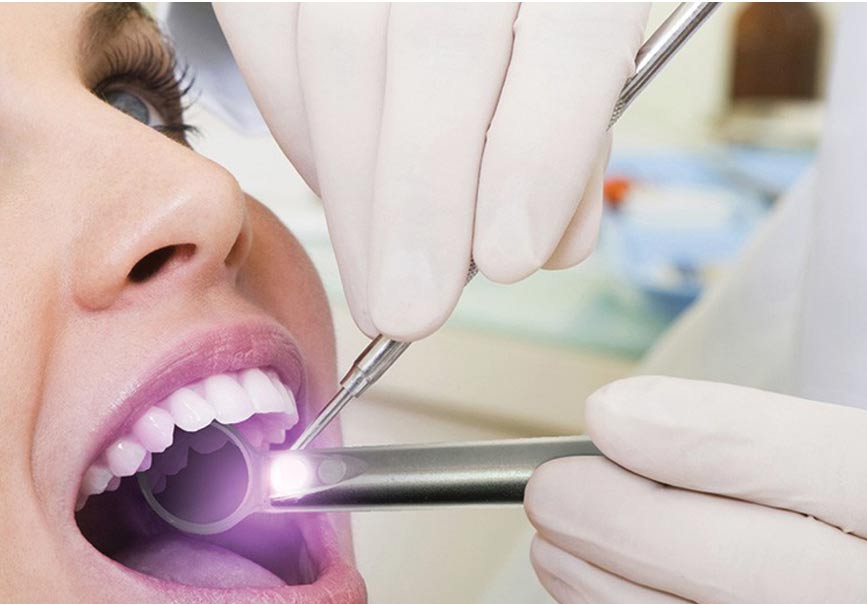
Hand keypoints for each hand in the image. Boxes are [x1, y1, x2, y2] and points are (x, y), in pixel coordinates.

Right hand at [214, 3, 648, 339]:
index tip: (511, 260)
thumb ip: (574, 134)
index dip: (540, 153)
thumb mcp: (595, 35)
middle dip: (421, 198)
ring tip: (376, 282)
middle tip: (411, 309)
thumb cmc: (535, 4)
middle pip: (438, 44)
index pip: (572, 33)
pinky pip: (271, 34)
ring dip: (353, 190)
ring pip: (337, 46)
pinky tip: (338, 193)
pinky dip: (298, 129)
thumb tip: (541, 246)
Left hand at [526, 376, 866, 603]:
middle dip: (637, 530)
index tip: (610, 415)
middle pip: (785, 579)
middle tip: (555, 495)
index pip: (852, 472)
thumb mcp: (852, 477)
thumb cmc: (859, 539)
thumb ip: (773, 452)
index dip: (718, 440)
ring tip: (556, 554)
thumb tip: (623, 425)